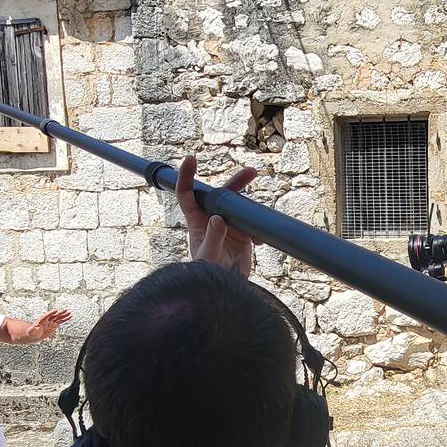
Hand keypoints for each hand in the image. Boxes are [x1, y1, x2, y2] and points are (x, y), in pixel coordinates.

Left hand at [28, 308, 71, 340]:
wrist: (35, 334)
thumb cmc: (32, 332)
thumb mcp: (32, 331)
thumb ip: (34, 329)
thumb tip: (36, 328)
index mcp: (42, 320)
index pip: (47, 315)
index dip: (51, 313)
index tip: (56, 310)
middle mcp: (47, 319)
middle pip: (54, 315)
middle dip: (60, 313)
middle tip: (65, 310)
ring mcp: (51, 321)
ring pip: (58, 317)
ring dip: (64, 315)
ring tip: (69, 312)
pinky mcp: (54, 325)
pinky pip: (61, 321)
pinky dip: (65, 319)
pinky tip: (70, 316)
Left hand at [175, 154, 258, 275]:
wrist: (224, 288)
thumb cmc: (208, 273)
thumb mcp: (209, 256)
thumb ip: (213, 237)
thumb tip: (217, 219)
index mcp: (196, 220)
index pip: (187, 194)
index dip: (186, 176)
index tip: (191, 159)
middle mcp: (211, 218)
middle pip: (221, 194)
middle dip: (236, 182)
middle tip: (251, 173)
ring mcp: (228, 225)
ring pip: (239, 205)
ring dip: (251, 203)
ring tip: (260, 210)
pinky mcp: (243, 233)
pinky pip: (252, 223)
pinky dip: (258, 228)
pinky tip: (259, 241)